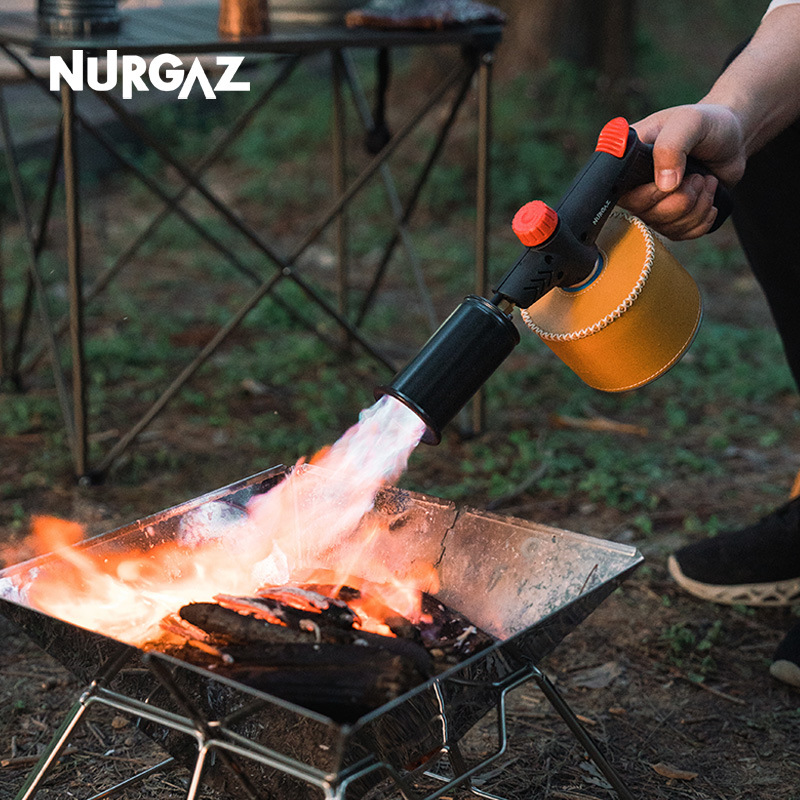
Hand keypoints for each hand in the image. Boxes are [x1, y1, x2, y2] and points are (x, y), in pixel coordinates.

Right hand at [620, 104, 745, 239]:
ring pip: (665, 226)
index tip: (672, 182)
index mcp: (629, 160)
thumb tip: (664, 185)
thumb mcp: (688, 122)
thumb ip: (671, 147)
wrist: (733, 137)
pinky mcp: (673, 216)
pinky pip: (680, 234)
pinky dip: (701, 221)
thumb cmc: (708, 123)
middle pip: (644, 214)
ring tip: (706, 182)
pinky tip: (708, 198)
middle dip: (680, 200)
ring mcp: (654, 203)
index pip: (620, 193)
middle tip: (697, 177)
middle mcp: (636, 185)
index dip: (646, 195)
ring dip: (696, 208)